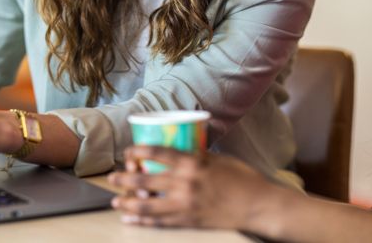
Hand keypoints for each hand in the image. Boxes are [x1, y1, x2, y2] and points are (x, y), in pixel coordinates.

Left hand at [108, 146, 281, 230]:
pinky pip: (160, 222)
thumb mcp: (219, 159)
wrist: (258, 206)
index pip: (157, 153)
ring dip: (127, 203)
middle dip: (124, 178)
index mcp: (193, 163)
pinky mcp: (189, 221)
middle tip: (113, 177)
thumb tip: (180, 151)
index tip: (129, 151)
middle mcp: (186, 184)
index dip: (138, 150)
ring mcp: (186, 205)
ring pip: (148, 205)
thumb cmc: (243, 179)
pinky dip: (142, 221)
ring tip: (116, 201)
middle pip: (145, 180)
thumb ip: (197, 156)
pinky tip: (131, 219)